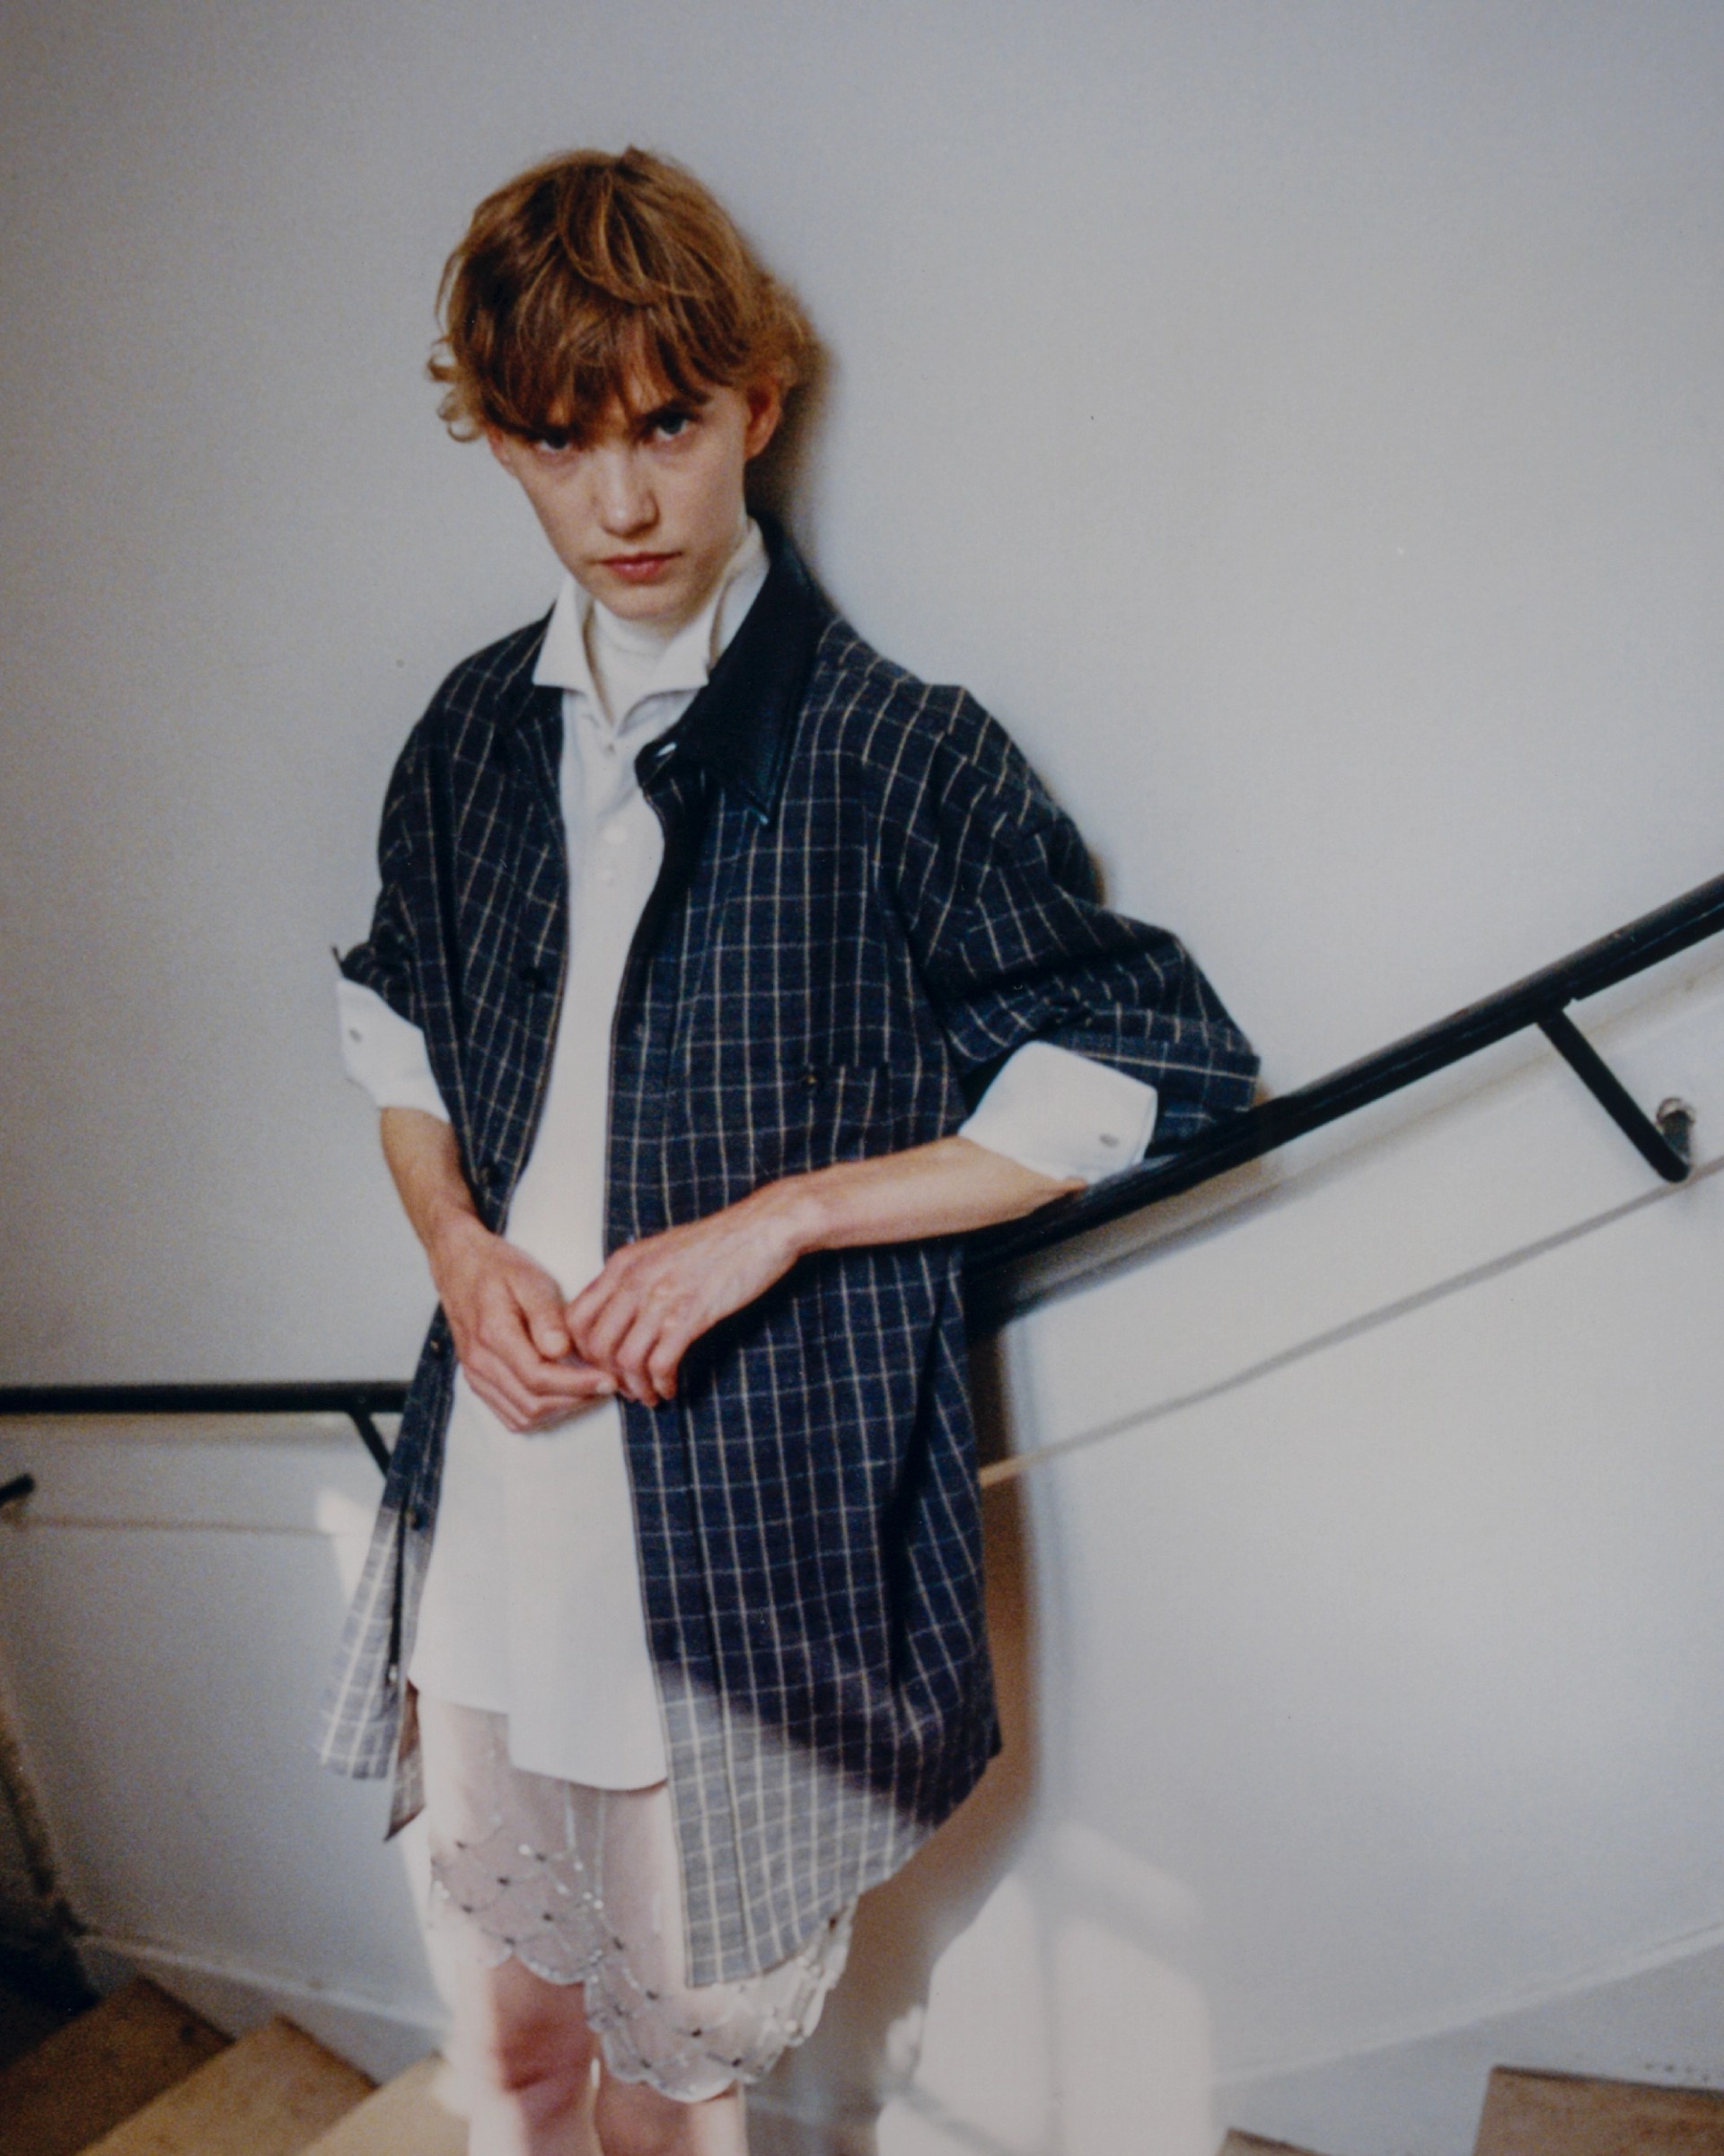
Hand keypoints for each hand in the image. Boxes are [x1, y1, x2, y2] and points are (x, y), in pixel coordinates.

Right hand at [429, 1212, 616, 1431]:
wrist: (460, 1266)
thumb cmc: (500, 1269)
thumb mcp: (529, 1279)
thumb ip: (546, 1315)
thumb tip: (561, 1350)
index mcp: (493, 1334)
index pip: (538, 1377)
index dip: (577, 1384)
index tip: (608, 1379)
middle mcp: (479, 1362)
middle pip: (532, 1403)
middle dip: (576, 1399)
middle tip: (607, 1384)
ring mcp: (475, 1375)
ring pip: (522, 1416)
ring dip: (561, 1409)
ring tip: (590, 1389)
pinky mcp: (477, 1382)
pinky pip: (510, 1415)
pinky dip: (541, 1412)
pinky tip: (564, 1394)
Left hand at [564, 1186, 810, 1407]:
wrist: (762, 1228)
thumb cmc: (718, 1241)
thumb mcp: (661, 1249)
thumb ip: (635, 1276)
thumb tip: (619, 1313)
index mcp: (623, 1263)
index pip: (577, 1317)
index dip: (583, 1351)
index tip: (602, 1365)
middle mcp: (634, 1280)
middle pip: (596, 1345)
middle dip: (607, 1376)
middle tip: (626, 1388)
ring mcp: (661, 1298)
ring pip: (625, 1360)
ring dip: (635, 1387)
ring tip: (648, 1395)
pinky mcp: (691, 1315)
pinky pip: (660, 1364)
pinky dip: (661, 1385)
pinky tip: (670, 1388)